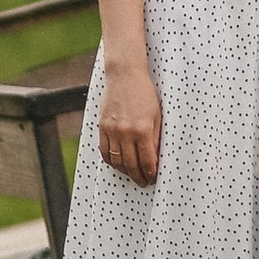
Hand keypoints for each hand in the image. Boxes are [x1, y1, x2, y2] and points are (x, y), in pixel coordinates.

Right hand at [94, 62, 161, 182]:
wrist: (125, 75)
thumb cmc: (145, 93)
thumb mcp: (157, 115)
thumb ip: (155, 138)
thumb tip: (155, 159)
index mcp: (143, 129)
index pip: (147, 160)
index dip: (150, 172)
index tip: (153, 178)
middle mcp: (126, 132)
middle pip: (131, 164)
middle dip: (138, 176)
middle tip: (143, 182)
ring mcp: (112, 130)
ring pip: (116, 161)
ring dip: (124, 171)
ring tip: (132, 175)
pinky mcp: (102, 127)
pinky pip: (104, 151)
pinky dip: (110, 161)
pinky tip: (117, 164)